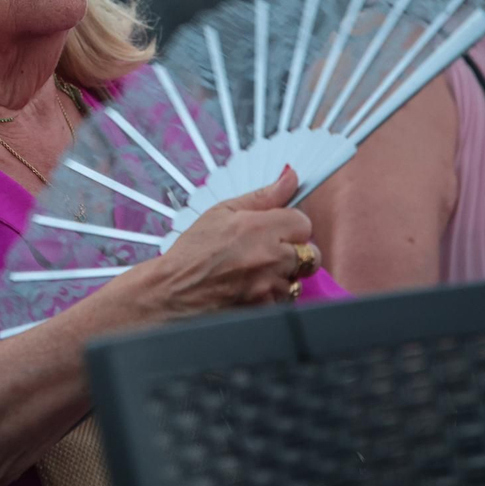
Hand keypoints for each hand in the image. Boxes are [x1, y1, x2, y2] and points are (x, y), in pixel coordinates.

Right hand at [141, 167, 318, 318]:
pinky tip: (250, 289)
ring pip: (299, 279)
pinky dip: (273, 296)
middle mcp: (271, 257)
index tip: (276, 230)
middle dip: (294, 252)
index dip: (291, 226)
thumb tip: (291, 176)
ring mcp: (270, 286)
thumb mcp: (222, 212)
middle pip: (311, 253)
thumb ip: (263, 196)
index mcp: (260, 227)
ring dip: (284, 276)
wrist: (173, 292)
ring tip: (254, 272)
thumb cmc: (193, 251)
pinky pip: (285, 300)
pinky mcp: (266, 309)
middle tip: (267, 252)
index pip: (304, 223)